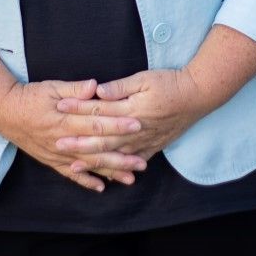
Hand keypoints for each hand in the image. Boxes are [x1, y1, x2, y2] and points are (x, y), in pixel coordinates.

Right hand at [0, 79, 146, 192]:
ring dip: (109, 172)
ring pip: (87, 165)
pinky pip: (70, 174)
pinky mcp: (50, 160)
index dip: (117, 125)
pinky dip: (85, 181)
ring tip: (130, 178)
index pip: (96, 123)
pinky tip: (101, 187)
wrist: (4, 112)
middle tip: (142, 162)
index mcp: (65, 119)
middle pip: (96, 149)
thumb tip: (95, 86)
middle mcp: (62, 139)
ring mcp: (56, 153)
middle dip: (120, 156)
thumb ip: (75, 89)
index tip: (137, 125)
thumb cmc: (30, 96)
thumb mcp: (52, 86)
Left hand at [54, 68, 209, 169]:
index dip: (78, 108)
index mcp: (132, 108)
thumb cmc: (171, 83)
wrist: (198, 96)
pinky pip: (133, 161)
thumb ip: (120, 86)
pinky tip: (107, 177)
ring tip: (74, 165)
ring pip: (115, 154)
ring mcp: (145, 140)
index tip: (59, 108)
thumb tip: (98, 91)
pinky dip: (119, 169)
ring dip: (94, 160)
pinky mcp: (154, 146)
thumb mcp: (145, 78)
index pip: (99, 109)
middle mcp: (136, 129)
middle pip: (102, 137)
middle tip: (57, 144)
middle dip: (79, 141)